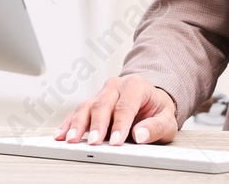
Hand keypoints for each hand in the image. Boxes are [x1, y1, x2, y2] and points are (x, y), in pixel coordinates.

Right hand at [56, 75, 179, 145]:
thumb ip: (155, 127)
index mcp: (136, 86)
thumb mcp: (167, 119)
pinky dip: (69, 123)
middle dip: (98, 124)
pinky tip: (62, 134)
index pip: (126, 105)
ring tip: (72, 139)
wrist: (150, 99)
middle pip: (103, 104)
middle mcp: (115, 86)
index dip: (120, 124)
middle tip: (95, 142)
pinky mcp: (91, 103)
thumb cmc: (156, 109)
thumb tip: (139, 135)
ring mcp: (101, 94)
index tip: (116, 141)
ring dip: (78, 124)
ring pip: (86, 106)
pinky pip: (77, 112)